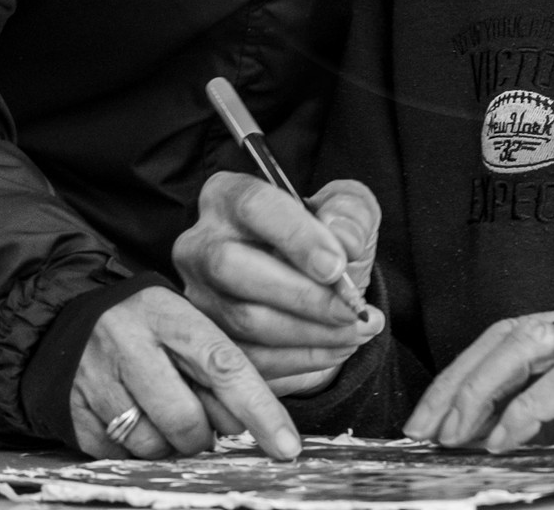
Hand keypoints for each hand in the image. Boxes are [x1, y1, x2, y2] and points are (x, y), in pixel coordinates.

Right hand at [70, 284, 298, 459]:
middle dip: (204, 436)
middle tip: (201, 424)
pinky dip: (136, 450)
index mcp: (170, 315)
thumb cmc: (147, 328)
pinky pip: (120, 457)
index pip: (225, 366)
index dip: (260, 410)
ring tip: (162, 414)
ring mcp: (97, 381)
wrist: (65, 324)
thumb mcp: (185, 323)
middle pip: (188, 420)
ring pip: (154, 446)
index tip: (287, 446)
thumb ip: (222, 364)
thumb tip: (260, 423)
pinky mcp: (73, 414)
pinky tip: (133, 419)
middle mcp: (131, 344)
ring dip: (169, 445)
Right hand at [174, 173, 384, 396]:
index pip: (253, 206)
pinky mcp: (210, 340)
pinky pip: (250, 357)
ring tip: (356, 328)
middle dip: (300, 294)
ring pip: (242, 319)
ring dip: (309, 331)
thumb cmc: (328, 237)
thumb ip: (350, 213)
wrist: (319, 281)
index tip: (337, 267)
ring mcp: (198, 296)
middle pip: (231, 266)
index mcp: (228, 195)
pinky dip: (302, 358)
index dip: (296, 236)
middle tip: (349, 307)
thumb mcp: (348, 210)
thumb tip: (345, 240)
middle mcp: (200, 244)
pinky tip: (338, 347)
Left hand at [404, 293, 553, 465]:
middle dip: (458, 378)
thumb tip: (494, 437)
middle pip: (514, 330)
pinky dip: (528, 405)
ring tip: (453, 434)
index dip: (465, 372)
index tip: (429, 419)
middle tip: (423, 427)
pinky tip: (506, 437)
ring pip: (532, 341)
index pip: (517, 334)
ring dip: (480, 388)